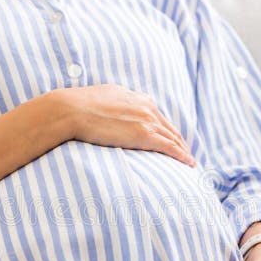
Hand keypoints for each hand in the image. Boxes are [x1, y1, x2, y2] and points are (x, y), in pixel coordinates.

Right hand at [49, 84, 194, 166]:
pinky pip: (169, 147)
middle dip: (179, 141)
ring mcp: (146, 120)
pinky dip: (182, 155)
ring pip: (173, 137)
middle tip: (185, 153)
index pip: (157, 116)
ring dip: (183, 150)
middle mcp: (145, 106)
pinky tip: (188, 163)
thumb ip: (114, 103)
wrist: (70, 110)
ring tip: (189, 161)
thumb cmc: (78, 106)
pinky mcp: (143, 135)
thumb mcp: (102, 97)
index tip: (170, 138)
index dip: (165, 129)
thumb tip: (113, 109)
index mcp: (136, 97)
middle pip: (169, 127)